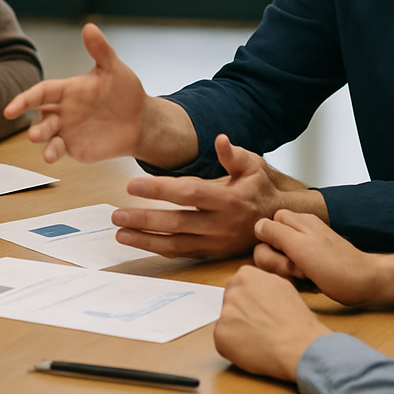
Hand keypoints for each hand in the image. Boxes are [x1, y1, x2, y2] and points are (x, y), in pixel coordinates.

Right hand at [4, 24, 151, 163]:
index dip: (25, 100)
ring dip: (42, 139)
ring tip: (41, 145)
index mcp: (67, 90)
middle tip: (32, 134)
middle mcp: (62, 110)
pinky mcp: (74, 147)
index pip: (41, 93)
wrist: (141, 120)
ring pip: (47, 135)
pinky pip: (59, 149)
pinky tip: (50, 157)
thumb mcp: (113, 69)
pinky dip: (53, 153)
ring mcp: (67, 130)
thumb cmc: (125, 92)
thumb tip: (89, 27)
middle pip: (41, 117)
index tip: (11, 110)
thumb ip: (100, 51)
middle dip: (35, 125)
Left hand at [112, 135, 327, 259]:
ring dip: (145, 240)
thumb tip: (220, 140)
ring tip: (119, 233)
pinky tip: (137, 241)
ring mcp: (215, 243)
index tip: (132, 185)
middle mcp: (220, 225)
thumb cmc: (259, 188)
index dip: (159, 190)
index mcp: (229, 200)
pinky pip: (180, 253)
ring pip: (175, 244)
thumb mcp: (253, 166)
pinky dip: (157, 248)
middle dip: (144, 220)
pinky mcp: (210, 253)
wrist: (277, 222)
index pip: (189, 194)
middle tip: (116, 215)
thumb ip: (234, 155)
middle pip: (177, 223)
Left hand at [214, 265, 330, 380]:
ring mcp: (225, 312)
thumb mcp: (283, 287)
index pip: (239, 286)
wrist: (302, 348)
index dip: (250, 301)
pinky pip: (223, 340)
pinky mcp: (220, 334)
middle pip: (230, 302)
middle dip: (242, 313)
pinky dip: (234, 346)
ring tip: (260, 339)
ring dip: (238, 330)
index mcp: (246, 275)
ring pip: (227, 321)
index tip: (258, 311)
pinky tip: (252, 349)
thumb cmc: (298, 323)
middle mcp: (232, 290)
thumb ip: (262, 284)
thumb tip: (256, 291)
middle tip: (260, 326)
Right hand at [253, 210, 393, 306]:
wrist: (368, 283)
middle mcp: (298, 229)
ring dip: (289, 273)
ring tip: (307, 278)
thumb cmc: (337, 268)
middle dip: (279, 264)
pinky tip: (311, 283)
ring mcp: (305, 245)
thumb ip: (275, 233)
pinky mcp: (311, 260)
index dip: (271, 250)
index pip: (262, 231)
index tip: (291, 261)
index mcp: (295, 221)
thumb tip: (257, 225)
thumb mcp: (301, 247)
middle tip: (300, 272)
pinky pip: (292, 267)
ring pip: (278, 259)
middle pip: (268, 246)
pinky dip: (298, 278)